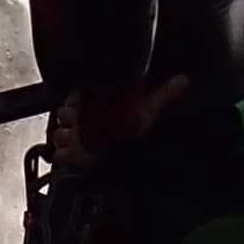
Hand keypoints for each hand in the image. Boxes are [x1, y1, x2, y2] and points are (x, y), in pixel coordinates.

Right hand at [49, 74, 187, 166]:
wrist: (133, 164)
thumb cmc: (138, 135)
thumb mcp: (151, 112)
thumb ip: (165, 94)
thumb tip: (184, 79)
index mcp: (97, 105)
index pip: (75, 96)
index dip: (80, 100)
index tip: (86, 103)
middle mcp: (82, 122)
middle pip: (63, 115)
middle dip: (72, 119)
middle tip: (85, 124)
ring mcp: (74, 141)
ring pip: (59, 133)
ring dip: (68, 136)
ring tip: (82, 140)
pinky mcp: (70, 159)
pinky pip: (59, 154)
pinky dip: (66, 154)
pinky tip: (78, 154)